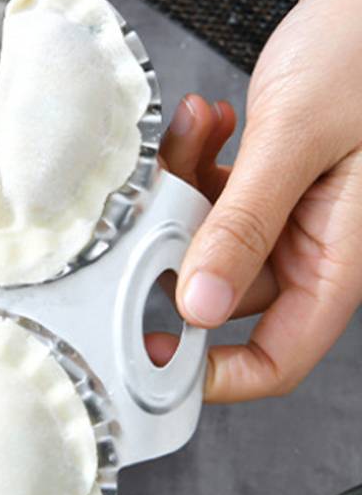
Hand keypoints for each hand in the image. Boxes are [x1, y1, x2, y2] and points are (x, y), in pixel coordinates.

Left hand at [161, 0, 361, 403]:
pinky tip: (208, 123)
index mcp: (339, 259)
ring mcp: (291, 217)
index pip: (277, 357)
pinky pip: (214, 199)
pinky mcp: (270, 185)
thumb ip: (245, 224)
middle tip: (163, 199)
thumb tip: (200, 304)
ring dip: (186, 193)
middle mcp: (314, 248)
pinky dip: (199, 167)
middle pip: (221, 291)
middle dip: (177, 247)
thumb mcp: (299, 138)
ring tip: (198, 136)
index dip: (216, 370)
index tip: (156, 352)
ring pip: (207, 239)